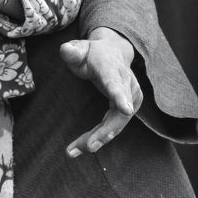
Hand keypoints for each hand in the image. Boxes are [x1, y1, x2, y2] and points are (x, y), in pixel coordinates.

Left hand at [61, 27, 142, 156]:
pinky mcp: (128, 109)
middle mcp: (126, 85)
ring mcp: (130, 98)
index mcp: (112, 69)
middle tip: (87, 146)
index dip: (120, 96)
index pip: (116, 83)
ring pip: (117, 124)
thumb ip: (72, 50)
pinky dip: (99, 138)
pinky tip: (82, 147)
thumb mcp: (80, 48)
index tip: (126, 109)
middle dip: (105, 131)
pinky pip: (114, 127)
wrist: (113, 53)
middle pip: (119, 112)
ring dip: (99, 139)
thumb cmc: (92, 53)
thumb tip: (66, 50)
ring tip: (76, 150)